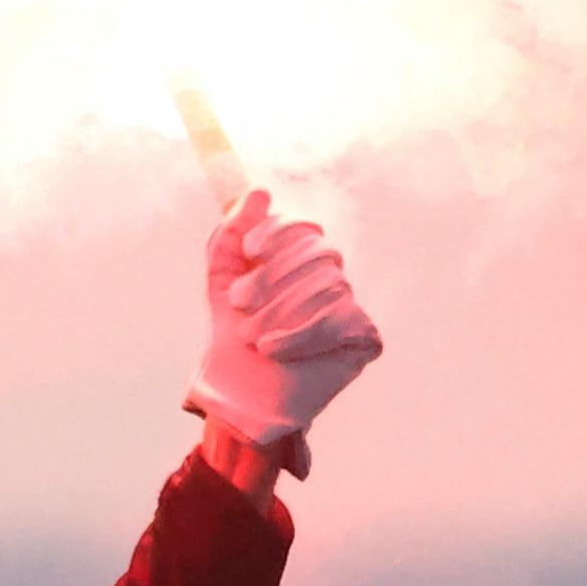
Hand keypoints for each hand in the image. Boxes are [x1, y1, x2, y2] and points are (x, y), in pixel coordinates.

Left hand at [187, 188, 381, 478]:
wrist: (241, 393)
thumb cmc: (233, 334)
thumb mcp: (222, 280)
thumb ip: (231, 234)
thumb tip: (259, 192)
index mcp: (299, 258)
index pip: (304, 226)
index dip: (280, 231)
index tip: (250, 250)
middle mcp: (330, 276)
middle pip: (319, 252)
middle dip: (273, 277)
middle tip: (238, 303)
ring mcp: (350, 305)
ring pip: (329, 286)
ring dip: (280, 311)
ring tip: (251, 337)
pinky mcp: (364, 337)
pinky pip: (343, 320)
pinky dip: (302, 334)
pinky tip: (275, 350)